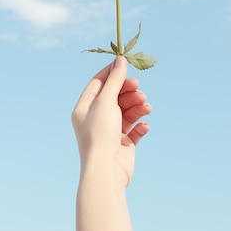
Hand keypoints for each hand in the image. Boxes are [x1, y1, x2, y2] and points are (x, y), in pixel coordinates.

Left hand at [72, 56, 151, 185]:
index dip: (112, 73)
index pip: (98, 84)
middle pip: (115, 97)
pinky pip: (134, 130)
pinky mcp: (122, 145)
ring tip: (146, 107)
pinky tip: (144, 125)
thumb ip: (115, 80)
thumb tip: (120, 60)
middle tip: (139, 89)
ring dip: (137, 107)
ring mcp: (109, 132)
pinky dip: (140, 125)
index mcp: (84, 108)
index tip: (126, 64)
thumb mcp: (106, 101)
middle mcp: (95, 119)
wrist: (106, 171)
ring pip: (127, 112)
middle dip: (129, 92)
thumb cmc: (100, 133)